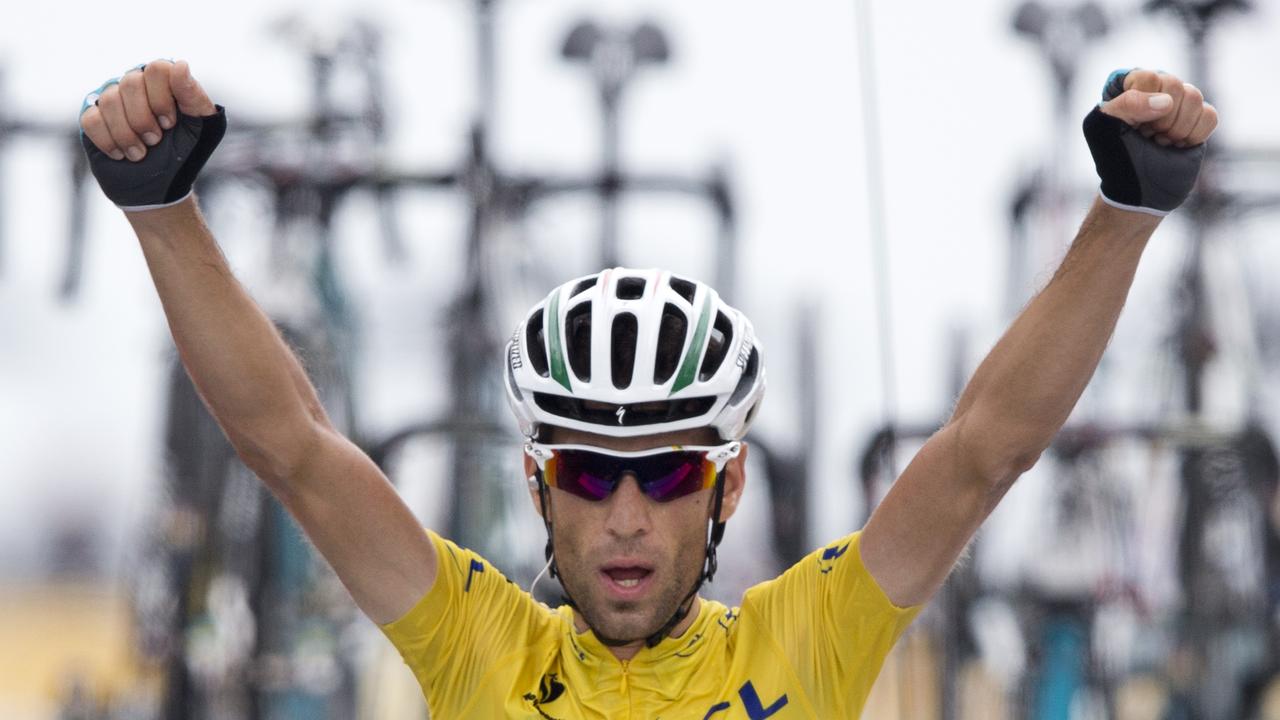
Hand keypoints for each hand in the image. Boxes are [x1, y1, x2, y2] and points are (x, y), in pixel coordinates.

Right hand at [80, 60, 215, 161]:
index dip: (162, 98)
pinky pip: (90, 119)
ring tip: (139, 153)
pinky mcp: (93, 116)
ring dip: (126, 134)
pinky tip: (121, 154)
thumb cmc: (186, 151)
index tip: (169, 124)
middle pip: (130, 83)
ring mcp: (112, 98)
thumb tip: (181, 65)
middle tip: (155, 141)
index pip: (157, 69)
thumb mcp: (202, 126)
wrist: (162, 183)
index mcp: (165, 81)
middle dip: (143, 119)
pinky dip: (107, 141)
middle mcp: (136, 83)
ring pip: (109, 101)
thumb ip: (193, 96)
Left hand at [1099, 69, 1217, 148]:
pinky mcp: (1198, 119)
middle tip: (1147, 135)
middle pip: (1175, 85)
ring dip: (1176, 128)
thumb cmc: (1115, 156)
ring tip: (1160, 140)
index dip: (1143, 105)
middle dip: (1161, 119)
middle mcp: (1157, 88)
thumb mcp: (1104, 128)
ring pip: (1195, 98)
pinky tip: (1178, 144)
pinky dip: (1194, 135)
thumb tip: (1166, 102)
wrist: (1136, 188)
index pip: (1148, 78)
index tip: (1133, 125)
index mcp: (1129, 85)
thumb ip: (1127, 105)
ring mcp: (1180, 103)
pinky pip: (1209, 116)